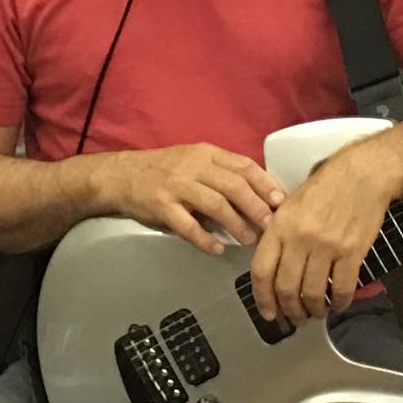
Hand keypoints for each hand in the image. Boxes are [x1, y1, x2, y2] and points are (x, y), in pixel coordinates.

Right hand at [104, 144, 285, 256]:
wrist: (121, 175)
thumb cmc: (163, 169)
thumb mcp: (194, 160)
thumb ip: (221, 173)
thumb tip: (257, 195)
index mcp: (205, 153)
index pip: (244, 166)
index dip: (265, 184)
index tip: (281, 201)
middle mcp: (193, 167)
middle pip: (234, 186)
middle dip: (257, 207)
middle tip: (272, 225)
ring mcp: (177, 186)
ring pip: (215, 205)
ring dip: (236, 224)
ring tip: (250, 240)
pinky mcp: (161, 206)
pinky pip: (187, 225)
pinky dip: (205, 239)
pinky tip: (217, 249)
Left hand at [249, 140, 398, 326]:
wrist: (364, 173)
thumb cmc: (326, 186)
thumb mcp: (290, 203)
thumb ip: (278, 233)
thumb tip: (270, 265)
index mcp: (280, 225)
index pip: (262, 271)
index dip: (262, 299)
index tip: (268, 312)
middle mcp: (300, 238)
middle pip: (286, 289)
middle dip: (289, 311)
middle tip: (295, 317)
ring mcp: (326, 246)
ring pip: (312, 293)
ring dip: (313, 310)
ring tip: (315, 313)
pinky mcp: (352, 252)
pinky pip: (341, 288)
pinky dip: (338, 303)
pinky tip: (338, 305)